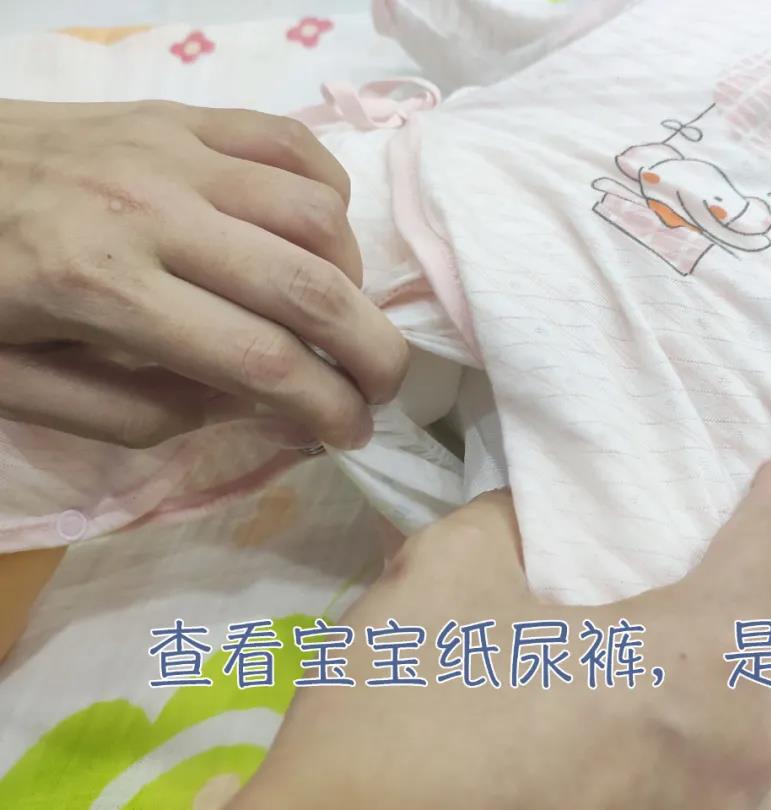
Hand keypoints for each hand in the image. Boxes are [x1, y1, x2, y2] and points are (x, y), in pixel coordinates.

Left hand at [0, 99, 406, 448]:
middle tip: (382, 387)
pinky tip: (317, 234)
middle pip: (309, 287)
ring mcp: (171, 149)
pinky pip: (289, 141)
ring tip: (335, 314)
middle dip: (372, 353)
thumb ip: (150, 413)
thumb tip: (265, 407)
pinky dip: (327, 194)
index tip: (352, 435)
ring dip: (352, 278)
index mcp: (101, 290)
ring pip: (316, 211)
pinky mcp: (179, 114)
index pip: (259, 361)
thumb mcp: (28, 389)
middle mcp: (151, 210)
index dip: (326, 409)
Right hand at [229, 457, 770, 808]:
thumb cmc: (407, 709)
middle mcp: (730, 756)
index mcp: (690, 666)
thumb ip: (511, 524)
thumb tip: (540, 520)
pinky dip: (725, 761)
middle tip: (742, 588)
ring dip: (762, 699)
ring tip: (699, 673)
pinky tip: (659, 746)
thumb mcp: (445, 573)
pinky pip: (736, 807)